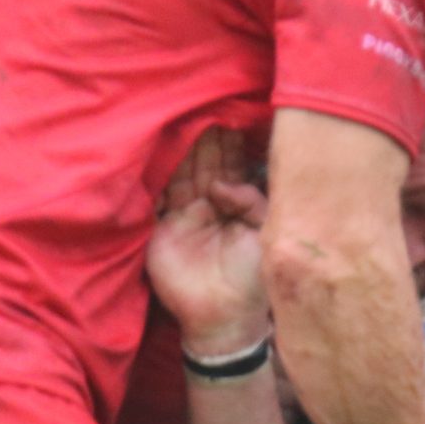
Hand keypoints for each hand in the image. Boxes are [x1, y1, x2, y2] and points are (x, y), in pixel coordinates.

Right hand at [149, 127, 270, 349]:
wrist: (225, 317)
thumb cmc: (252, 280)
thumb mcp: (265, 234)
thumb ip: (253, 202)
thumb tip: (221, 184)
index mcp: (234, 205)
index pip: (229, 166)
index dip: (229, 143)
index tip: (230, 113)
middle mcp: (207, 206)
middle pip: (203, 164)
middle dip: (204, 138)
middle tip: (206, 106)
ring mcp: (183, 216)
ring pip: (181, 174)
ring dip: (183, 150)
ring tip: (188, 120)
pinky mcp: (162, 229)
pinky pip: (159, 196)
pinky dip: (160, 175)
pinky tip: (162, 151)